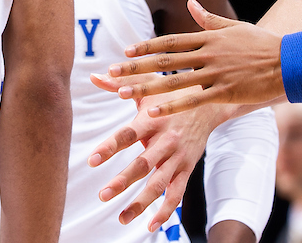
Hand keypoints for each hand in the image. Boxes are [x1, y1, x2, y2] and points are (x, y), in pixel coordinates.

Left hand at [86, 83, 230, 232]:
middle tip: (103, 194)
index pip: (127, 134)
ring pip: (159, 184)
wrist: (210, 104)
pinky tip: (151, 225)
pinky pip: (177, 194)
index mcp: (152, 120)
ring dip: (141, 202)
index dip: (110, 147)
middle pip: (143, 164)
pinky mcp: (187, 169)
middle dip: (123, 181)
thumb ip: (119, 84)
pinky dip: (166, 211)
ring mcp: (178, 157)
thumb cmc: (171, 93)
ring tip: (121, 217)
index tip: (92, 160)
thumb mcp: (149, 84)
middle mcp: (166, 140)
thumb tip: (94, 75)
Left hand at [97, 0, 285, 113]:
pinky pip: (193, 100)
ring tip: (122, 93)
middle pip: (164, 60)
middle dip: (135, 66)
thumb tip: (191, 2)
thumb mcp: (234, 27)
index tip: (126, 50)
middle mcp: (207, 53)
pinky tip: (153, 112)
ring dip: (146, 86)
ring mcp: (215, 73)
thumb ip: (208, 18)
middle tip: (112, 72)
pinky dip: (172, 106)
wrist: (289, 62)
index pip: (169, 41)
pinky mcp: (225, 91)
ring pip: (173, 80)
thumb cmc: (261, 44)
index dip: (146, 46)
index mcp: (208, 37)